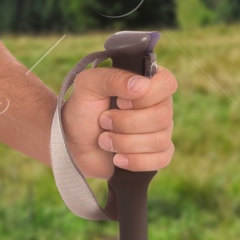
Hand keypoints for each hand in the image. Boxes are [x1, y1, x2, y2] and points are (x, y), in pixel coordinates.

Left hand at [61, 61, 176, 179]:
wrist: (73, 143)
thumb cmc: (82, 109)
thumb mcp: (89, 85)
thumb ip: (113, 78)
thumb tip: (142, 85)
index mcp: (147, 82)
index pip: (167, 83)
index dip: (146, 96)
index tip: (120, 102)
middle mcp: (159, 104)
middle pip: (162, 116)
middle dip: (126, 123)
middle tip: (103, 121)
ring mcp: (161, 130)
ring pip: (159, 140)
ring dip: (125, 143)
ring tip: (104, 140)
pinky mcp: (157, 154)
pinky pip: (161, 160)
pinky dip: (135, 161)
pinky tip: (118, 158)